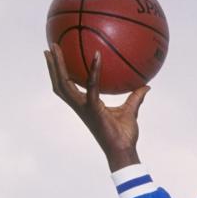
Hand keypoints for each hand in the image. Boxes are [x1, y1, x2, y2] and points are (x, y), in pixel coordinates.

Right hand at [44, 43, 149, 171]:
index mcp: (85, 105)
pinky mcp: (93, 109)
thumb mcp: (131, 111)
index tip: (57, 56)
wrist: (124, 150)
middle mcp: (80, 105)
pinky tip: (97, 56)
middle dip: (53, 65)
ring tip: (55, 48)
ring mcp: (84, 107)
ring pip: (64, 83)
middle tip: (50, 47)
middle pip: (59, 82)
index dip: (59, 72)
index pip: (67, 86)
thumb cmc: (124, 135)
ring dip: (58, 65)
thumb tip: (146, 86)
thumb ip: (136, 97)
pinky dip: (94, 70)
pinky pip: (92, 86)